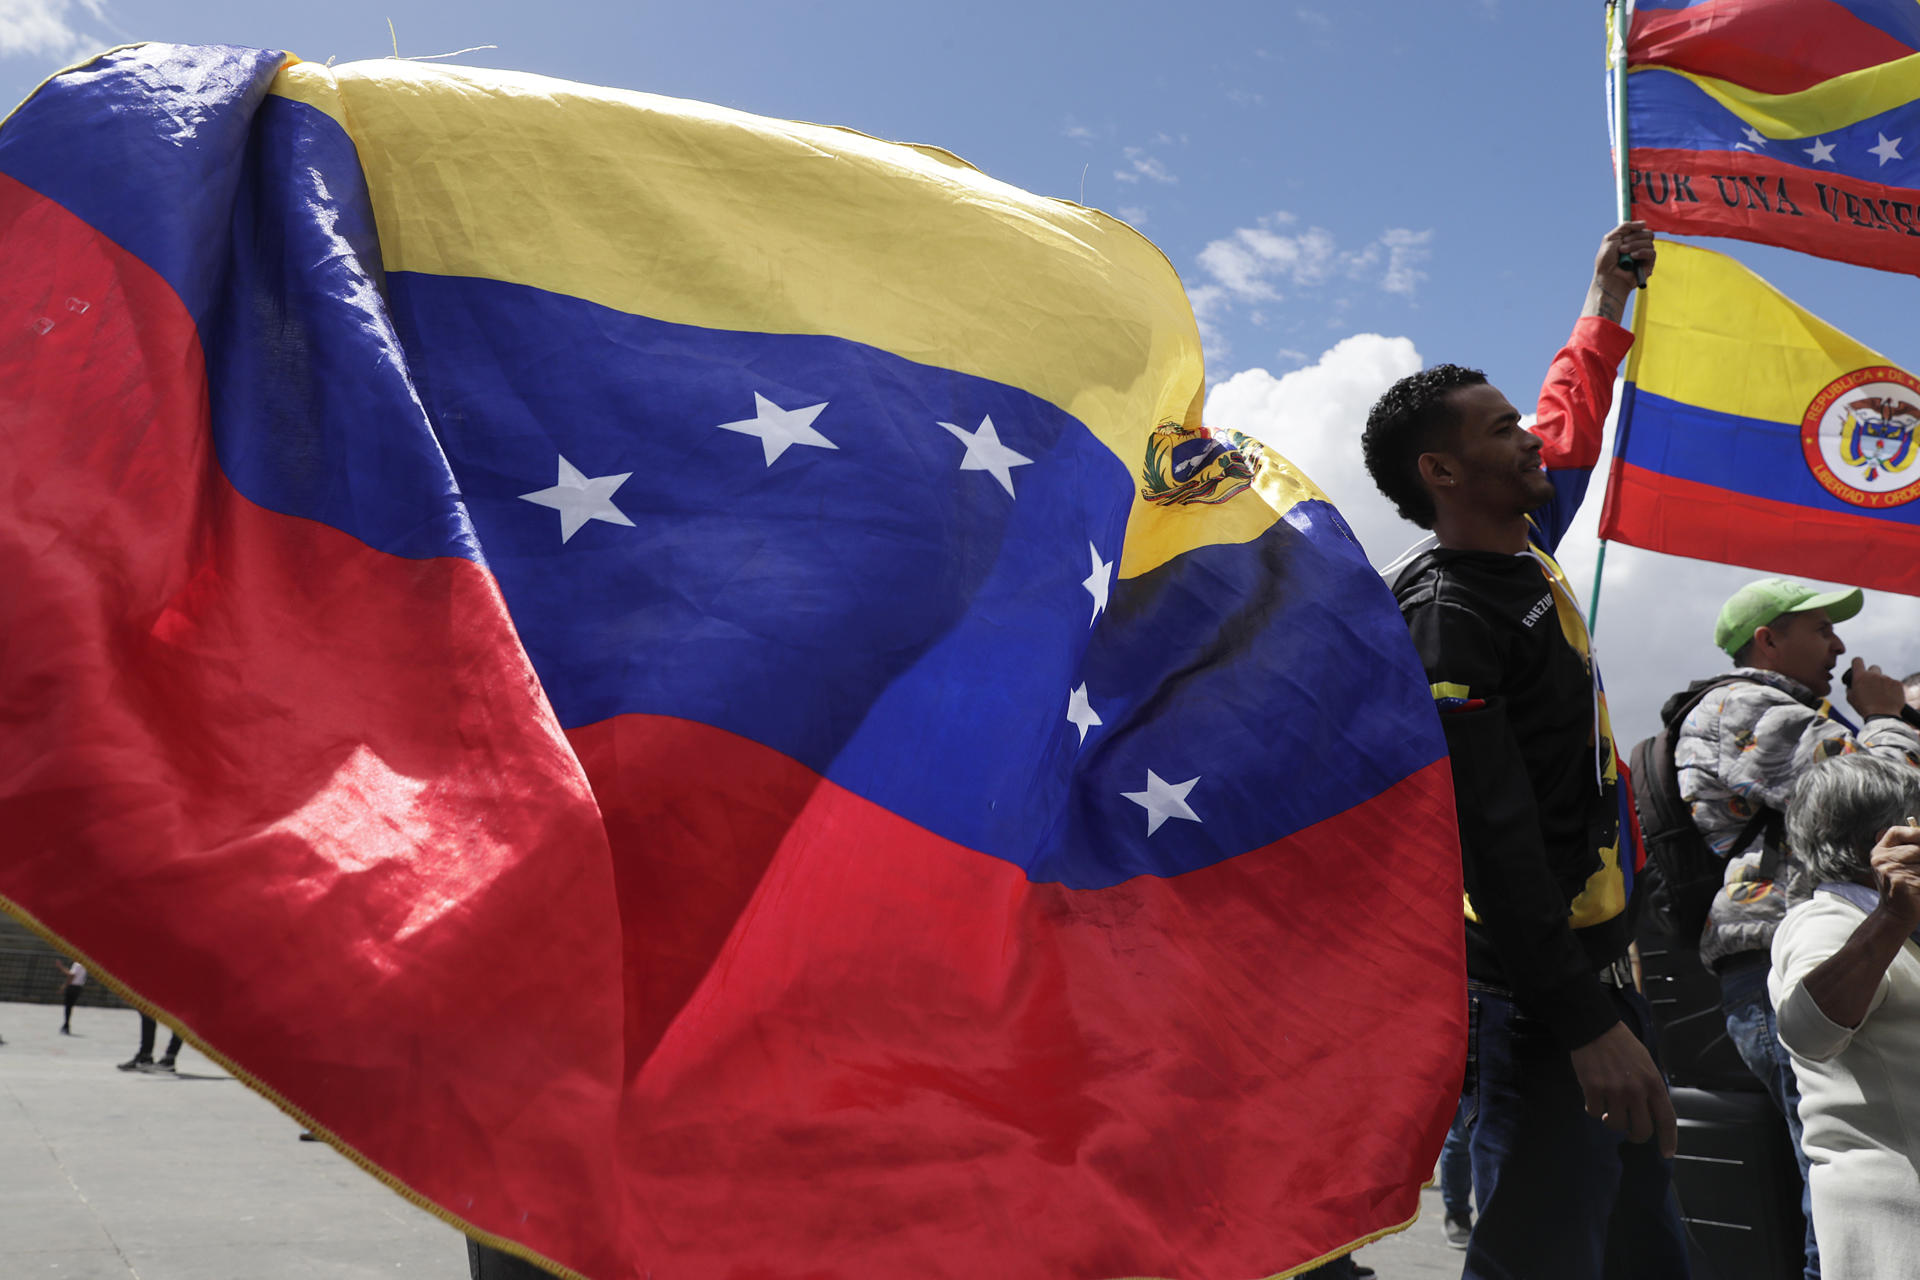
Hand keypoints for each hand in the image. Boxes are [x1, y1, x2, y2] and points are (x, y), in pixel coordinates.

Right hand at [1567, 1020, 1678, 1157]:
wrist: (1596, 1027)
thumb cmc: (1622, 1045)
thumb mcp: (1646, 1064)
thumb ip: (1651, 1088)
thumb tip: (1650, 1113)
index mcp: (1653, 1083)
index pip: (1666, 1119)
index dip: (1668, 1140)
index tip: (1666, 1153)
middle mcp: (1636, 1090)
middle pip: (1641, 1130)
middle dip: (1634, 1135)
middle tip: (1628, 1131)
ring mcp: (1614, 1090)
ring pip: (1614, 1124)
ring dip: (1609, 1120)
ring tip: (1606, 1109)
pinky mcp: (1593, 1087)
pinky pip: (1593, 1112)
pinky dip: (1592, 1108)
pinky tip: (1593, 1097)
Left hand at [1586, 221, 1655, 314]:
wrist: (1607, 277)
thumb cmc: (1606, 260)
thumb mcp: (1611, 238)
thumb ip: (1625, 227)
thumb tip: (1644, 223)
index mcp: (1631, 240)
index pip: (1642, 229)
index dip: (1634, 230)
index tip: (1623, 237)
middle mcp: (1639, 247)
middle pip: (1648, 234)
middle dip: (1634, 238)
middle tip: (1621, 247)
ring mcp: (1644, 256)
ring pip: (1649, 242)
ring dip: (1634, 246)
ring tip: (1623, 253)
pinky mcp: (1649, 265)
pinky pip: (1652, 253)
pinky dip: (1642, 252)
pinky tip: (1632, 257)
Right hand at [1846, 658, 1906, 718]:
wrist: (1882, 716)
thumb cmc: (1864, 708)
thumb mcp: (1850, 698)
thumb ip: (1850, 687)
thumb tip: (1852, 684)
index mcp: (1860, 676)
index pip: (1857, 660)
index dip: (1857, 663)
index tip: (1858, 667)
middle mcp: (1874, 675)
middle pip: (1874, 668)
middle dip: (1872, 674)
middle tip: (1872, 685)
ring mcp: (1887, 678)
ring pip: (1884, 678)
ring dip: (1882, 684)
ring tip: (1881, 696)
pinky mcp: (1898, 683)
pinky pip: (1893, 683)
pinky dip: (1892, 689)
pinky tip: (1889, 697)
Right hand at [1869, 825, 1919, 926]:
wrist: (1895, 914)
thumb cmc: (1903, 887)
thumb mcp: (1897, 865)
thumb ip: (1904, 849)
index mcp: (1879, 852)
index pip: (1896, 833)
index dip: (1915, 833)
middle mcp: (1881, 859)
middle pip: (1917, 849)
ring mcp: (1890, 870)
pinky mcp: (1901, 882)